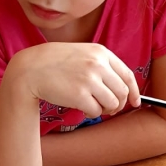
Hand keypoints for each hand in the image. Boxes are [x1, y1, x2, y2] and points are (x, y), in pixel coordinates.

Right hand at [15, 43, 140, 118]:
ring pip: (113, 103)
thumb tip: (119, 87)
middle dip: (119, 104)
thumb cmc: (53, 63)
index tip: (135, 101)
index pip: (127, 75)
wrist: (30, 69)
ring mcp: (90, 79)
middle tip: (109, 108)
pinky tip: (82, 108)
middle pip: (123, 91)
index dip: (134, 91)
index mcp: (100, 52)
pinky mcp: (80, 95)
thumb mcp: (80, 54)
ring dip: (105, 110)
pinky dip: (91, 113)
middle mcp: (98, 64)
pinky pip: (96, 111)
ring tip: (93, 107)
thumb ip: (100, 65)